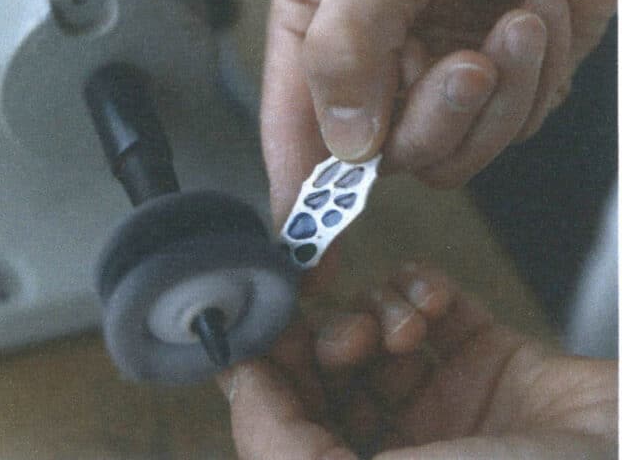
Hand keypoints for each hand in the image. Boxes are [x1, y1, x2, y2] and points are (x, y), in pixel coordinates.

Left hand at [217, 264, 616, 458]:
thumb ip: (281, 448)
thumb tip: (241, 385)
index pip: (284, 426)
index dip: (267, 377)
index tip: (260, 328)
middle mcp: (402, 454)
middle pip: (325, 377)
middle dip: (323, 343)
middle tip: (345, 335)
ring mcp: (447, 408)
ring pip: (372, 337)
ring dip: (373, 316)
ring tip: (399, 329)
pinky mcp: (493, 364)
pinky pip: (431, 306)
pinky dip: (420, 291)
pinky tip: (432, 304)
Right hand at [262, 0, 615, 218]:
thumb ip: (345, 48)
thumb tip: (347, 148)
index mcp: (318, 28)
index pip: (294, 128)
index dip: (299, 194)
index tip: (305, 251)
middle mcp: (371, 65)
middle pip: (379, 157)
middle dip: (433, 117)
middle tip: (465, 62)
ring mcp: (433, 83)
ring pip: (448, 156)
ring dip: (495, 95)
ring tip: (517, 21)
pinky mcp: (497, 91)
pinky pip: (506, 132)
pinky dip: (535, 79)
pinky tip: (538, 13)